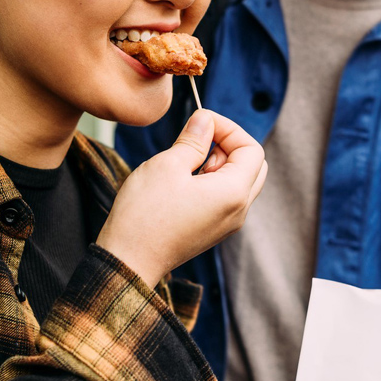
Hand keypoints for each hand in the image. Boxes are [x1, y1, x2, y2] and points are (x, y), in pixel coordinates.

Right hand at [96, 109, 266, 286]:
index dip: (229, 128)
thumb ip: (193, 139)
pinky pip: (225, 197)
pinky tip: (183, 180)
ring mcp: (227, 224)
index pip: (252, 149)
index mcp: (234, 193)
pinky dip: (212, 180)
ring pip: (239, 181)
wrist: (128, 260)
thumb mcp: (168, 165)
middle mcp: (238, 211)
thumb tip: (205, 120)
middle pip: (252, 165)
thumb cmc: (145, 214)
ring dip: (218, 162)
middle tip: (198, 139)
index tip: (203, 122)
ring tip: (186, 161)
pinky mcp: (213, 230)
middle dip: (228, 145)